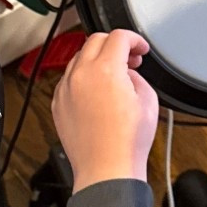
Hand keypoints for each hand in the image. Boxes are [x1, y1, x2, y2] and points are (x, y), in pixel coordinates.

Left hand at [53, 30, 161, 189]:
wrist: (106, 169)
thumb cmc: (126, 142)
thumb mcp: (148, 100)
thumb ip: (136, 76)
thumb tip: (126, 73)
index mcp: (105, 70)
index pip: (118, 37)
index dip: (135, 39)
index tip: (140, 48)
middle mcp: (80, 75)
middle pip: (95, 41)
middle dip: (115, 45)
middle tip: (129, 59)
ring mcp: (65, 89)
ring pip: (79, 59)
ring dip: (97, 60)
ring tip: (114, 77)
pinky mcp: (58, 104)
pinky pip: (69, 80)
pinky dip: (83, 78)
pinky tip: (97, 92)